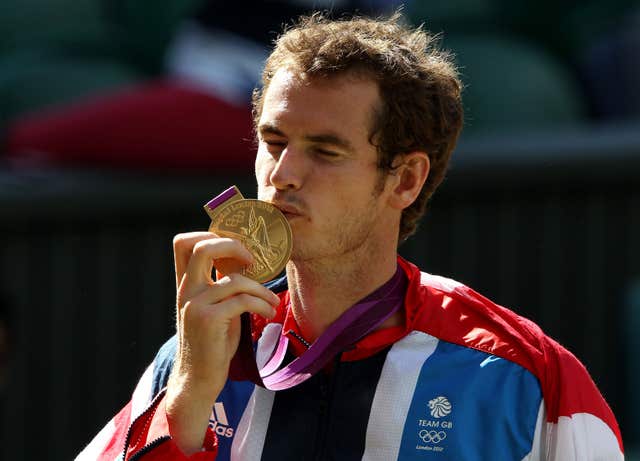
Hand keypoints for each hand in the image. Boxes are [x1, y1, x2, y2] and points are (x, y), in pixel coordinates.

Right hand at [165, 232, 279, 453]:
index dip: (210, 234)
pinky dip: (262, 304)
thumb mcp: (214, 307)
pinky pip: (243, 300)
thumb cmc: (212, 342)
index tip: (235, 249)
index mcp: (185, 283)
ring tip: (272, 302)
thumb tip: (245, 261)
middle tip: (252, 262)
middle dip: (234, 246)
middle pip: (202, 246)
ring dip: (261, 289)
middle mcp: (186, 289)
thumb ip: (221, 284)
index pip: (183, 243)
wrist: (198, 378)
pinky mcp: (208, 320)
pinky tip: (268, 312)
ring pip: (235, 279)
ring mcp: (195, 304)